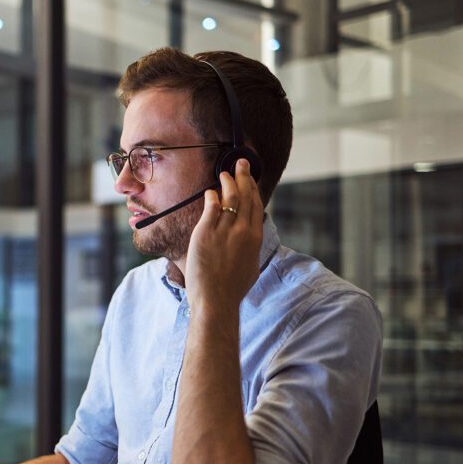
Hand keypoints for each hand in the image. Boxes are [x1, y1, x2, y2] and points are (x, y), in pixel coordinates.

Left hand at [185, 159, 263, 315]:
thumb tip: (251, 236)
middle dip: (244, 177)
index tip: (250, 177)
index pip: (256, 205)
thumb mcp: (251, 265)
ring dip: (228, 182)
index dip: (253, 187)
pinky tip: (210, 191)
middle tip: (241, 163)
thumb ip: (251, 247)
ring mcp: (225, 231)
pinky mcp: (206, 232)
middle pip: (246, 196)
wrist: (216, 300)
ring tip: (224, 173)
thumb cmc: (232, 288)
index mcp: (255, 238)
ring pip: (230, 198)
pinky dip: (211, 196)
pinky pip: (210, 207)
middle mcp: (243, 231)